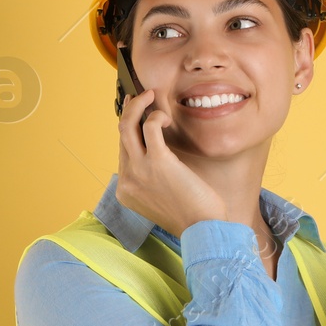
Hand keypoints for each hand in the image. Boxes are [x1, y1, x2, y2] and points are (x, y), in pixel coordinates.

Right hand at [115, 83, 226, 238]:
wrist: (203, 230)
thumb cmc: (191, 215)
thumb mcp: (162, 199)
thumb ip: (152, 180)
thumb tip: (158, 156)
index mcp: (126, 191)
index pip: (123, 152)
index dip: (130, 131)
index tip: (138, 116)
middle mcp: (127, 180)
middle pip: (121, 136)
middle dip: (130, 111)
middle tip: (141, 98)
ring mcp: (139, 171)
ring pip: (127, 126)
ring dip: (137, 105)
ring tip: (150, 95)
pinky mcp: (157, 162)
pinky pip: (150, 127)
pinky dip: (157, 117)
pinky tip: (167, 117)